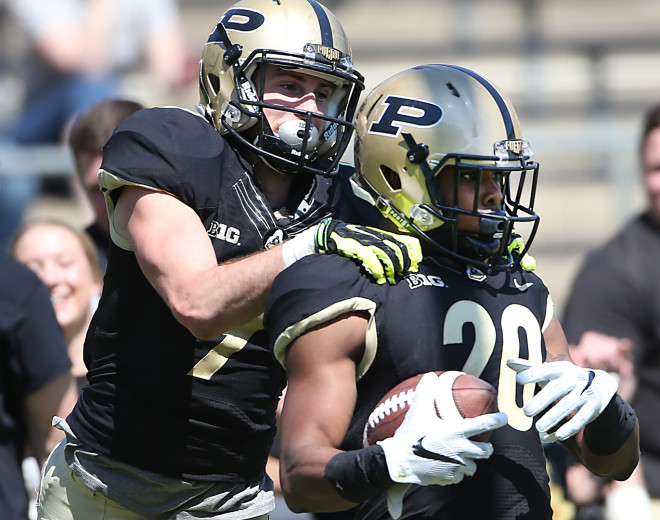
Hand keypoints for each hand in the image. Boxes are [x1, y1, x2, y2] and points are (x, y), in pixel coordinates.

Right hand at [314, 218, 421, 284]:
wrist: (332, 233)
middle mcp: (379, 237)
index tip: (415, 266)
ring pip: (388, 254)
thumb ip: (385, 250)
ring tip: (392, 279)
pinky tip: (378, 277)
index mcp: (384, 236)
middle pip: (399, 250)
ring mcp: (368, 242)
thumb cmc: (353, 240)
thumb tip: (401, 264)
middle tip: (401, 276)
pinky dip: (377, 269)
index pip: (407, 241)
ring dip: (392, 269)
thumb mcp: (372, 242)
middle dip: (403, 265)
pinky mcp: (357, 247)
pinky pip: (371, 258)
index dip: (414, 254)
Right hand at [378, 372, 506, 516]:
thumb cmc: (410, 434)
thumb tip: (430, 375)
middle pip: (485, 451)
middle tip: (482, 445)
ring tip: (461, 459)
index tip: (505, 418)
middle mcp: (461, 450)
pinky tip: (446, 468)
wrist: (399, 461)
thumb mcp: (418, 411)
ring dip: (469, 462)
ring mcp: (457, 467)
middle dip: (486, 448)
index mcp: (457, 431)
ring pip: (472, 467)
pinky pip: (458, 477)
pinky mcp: (449, 479)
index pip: (484, 424)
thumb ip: (426, 392)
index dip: (497, 420)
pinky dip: (455, 473)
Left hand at [507, 358, 617, 441]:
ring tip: (538, 427)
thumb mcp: (552, 371)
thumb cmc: (565, 378)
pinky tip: (554, 437)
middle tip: (526, 412)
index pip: (546, 369)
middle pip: (557, 389)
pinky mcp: (592, 409)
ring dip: (552, 418)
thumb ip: (530, 368)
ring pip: (567, 406)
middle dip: (542, 401)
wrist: (601, 386)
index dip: (533, 373)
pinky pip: (579, 421)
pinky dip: (567, 430)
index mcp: (562, 368)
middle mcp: (575, 379)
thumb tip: (508, 362)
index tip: (518, 379)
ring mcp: (585, 394)